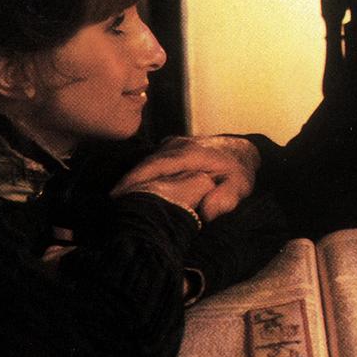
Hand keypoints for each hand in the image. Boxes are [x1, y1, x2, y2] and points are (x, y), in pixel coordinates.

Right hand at [110, 136, 260, 220]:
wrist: (243, 152)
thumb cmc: (240, 170)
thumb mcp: (239, 186)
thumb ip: (224, 199)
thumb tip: (206, 212)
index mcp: (191, 154)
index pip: (156, 165)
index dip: (135, 179)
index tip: (117, 194)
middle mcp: (178, 145)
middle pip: (146, 164)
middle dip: (127, 183)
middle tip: (113, 205)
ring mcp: (173, 144)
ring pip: (147, 162)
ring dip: (133, 180)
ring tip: (119, 201)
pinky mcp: (171, 148)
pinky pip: (152, 161)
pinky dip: (142, 175)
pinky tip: (134, 191)